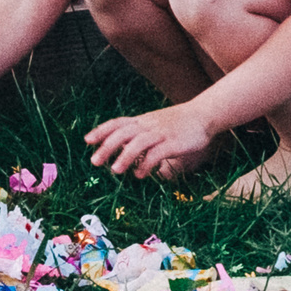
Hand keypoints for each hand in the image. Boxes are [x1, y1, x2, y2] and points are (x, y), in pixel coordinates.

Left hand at [84, 104, 216, 179]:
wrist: (204, 115)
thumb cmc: (178, 123)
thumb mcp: (155, 124)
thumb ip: (140, 135)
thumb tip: (123, 151)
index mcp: (142, 121)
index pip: (117, 123)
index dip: (101, 131)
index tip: (87, 141)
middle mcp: (148, 125)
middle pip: (123, 133)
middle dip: (107, 146)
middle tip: (95, 161)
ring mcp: (161, 133)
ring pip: (138, 142)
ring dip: (125, 156)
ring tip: (115, 170)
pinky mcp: (173, 143)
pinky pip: (157, 153)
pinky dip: (147, 163)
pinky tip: (140, 175)